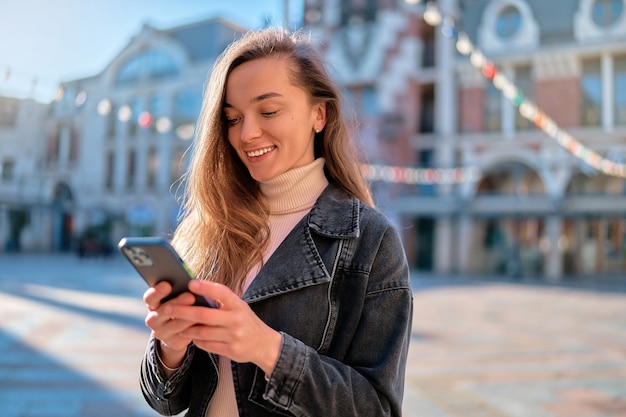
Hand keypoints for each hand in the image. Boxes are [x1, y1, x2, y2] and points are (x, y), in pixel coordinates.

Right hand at [143, 281, 196, 366]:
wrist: (178, 331)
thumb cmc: (180, 305)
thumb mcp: (177, 297)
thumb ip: (180, 290)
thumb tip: (193, 282)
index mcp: (152, 304)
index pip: (150, 298)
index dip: (157, 291)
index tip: (168, 285)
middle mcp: (152, 318)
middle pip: (162, 311)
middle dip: (177, 303)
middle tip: (191, 296)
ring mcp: (160, 332)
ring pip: (174, 324)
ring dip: (188, 317)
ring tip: (201, 310)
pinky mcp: (171, 342)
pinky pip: (183, 335)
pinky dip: (193, 328)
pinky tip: (204, 322)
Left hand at [166, 280, 282, 375]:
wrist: (264, 344)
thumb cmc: (245, 320)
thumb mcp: (238, 307)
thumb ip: (221, 302)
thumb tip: (195, 292)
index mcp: (238, 305)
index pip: (221, 293)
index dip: (206, 287)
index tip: (190, 283)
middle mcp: (236, 320)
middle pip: (204, 315)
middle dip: (183, 311)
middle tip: (168, 308)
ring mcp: (234, 336)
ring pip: (202, 332)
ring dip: (186, 328)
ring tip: (175, 324)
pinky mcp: (231, 351)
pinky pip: (206, 345)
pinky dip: (196, 340)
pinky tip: (190, 336)